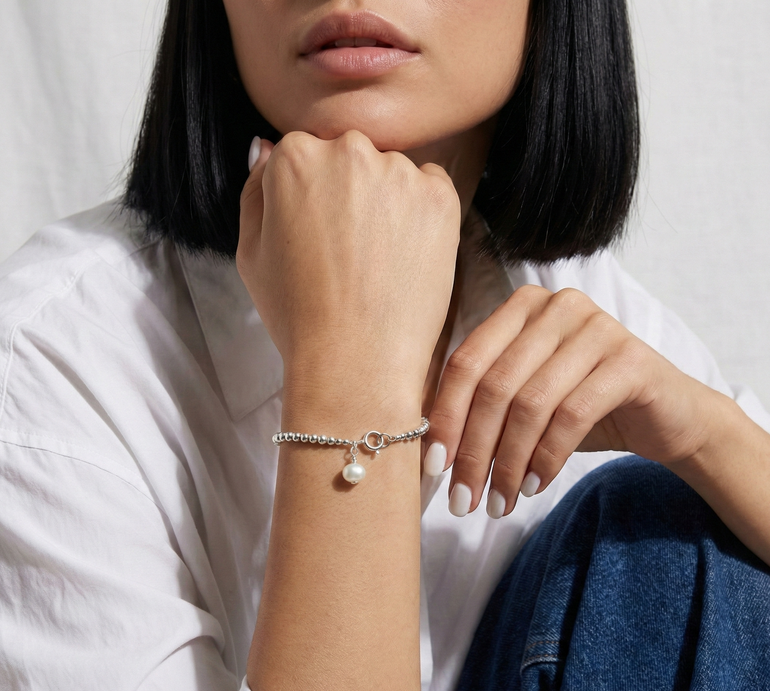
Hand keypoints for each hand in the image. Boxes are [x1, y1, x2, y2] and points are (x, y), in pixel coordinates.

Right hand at [236, 131, 460, 396]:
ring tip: (377, 260)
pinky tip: (404, 256)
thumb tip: (267, 147)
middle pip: (349, 156)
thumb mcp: (250, 251)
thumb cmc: (297, 313)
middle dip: (347, 191)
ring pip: (391, 172)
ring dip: (386, 201)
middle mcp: (349, 150)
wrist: (357, 360)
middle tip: (347, 249)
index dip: (309, 197)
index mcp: (295, 157)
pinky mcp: (440, 197)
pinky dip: (420, 213)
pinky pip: (429, 188)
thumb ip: (255, 189)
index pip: (303, 153)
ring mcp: (400, 172)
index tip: (315, 233)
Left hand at [424, 285, 714, 516]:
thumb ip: (480, 407)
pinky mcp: (629, 359)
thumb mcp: (524, 400)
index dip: (445, 417)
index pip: (466, 363)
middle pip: (494, 385)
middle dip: (474, 451)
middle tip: (464, 500)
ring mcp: (596, 326)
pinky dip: (545, 459)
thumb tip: (426, 447)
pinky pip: (571, 416)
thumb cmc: (581, 407)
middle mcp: (556, 306)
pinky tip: (533, 486)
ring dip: (507, 462)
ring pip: (530, 404)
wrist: (666, 415)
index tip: (433, 468)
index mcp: (521, 307)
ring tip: (498, 502)